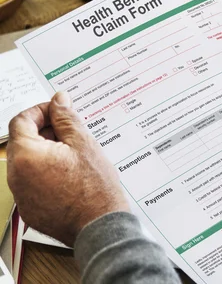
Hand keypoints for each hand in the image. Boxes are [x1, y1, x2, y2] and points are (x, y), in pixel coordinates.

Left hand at [7, 92, 128, 246]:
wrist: (100, 226)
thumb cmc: (95, 187)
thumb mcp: (84, 144)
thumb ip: (66, 118)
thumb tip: (59, 101)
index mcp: (26, 156)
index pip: (21, 121)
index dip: (41, 111)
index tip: (58, 111)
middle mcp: (16, 176)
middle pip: (23, 142)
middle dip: (45, 132)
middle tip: (72, 133)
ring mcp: (21, 195)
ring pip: (28, 163)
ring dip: (47, 152)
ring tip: (75, 156)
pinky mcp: (30, 208)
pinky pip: (33, 182)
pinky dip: (47, 173)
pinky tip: (71, 175)